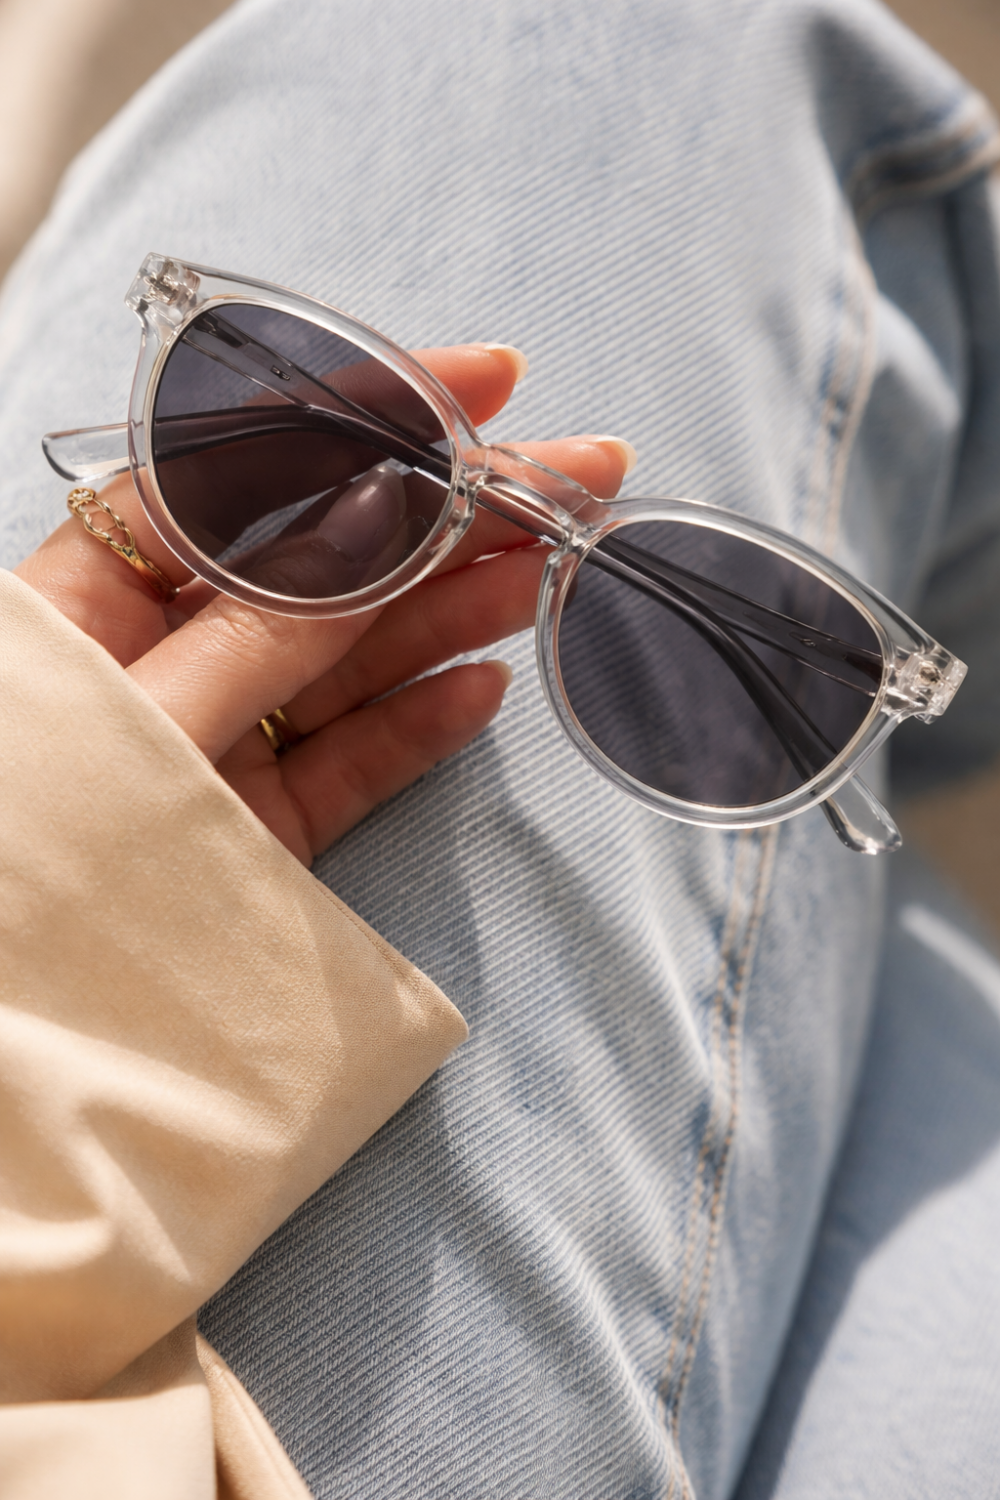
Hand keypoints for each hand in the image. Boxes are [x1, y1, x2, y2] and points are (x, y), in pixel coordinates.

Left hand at [17, 345, 632, 862]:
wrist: (15, 1029)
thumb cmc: (31, 853)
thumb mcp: (145, 720)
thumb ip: (263, 628)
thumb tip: (380, 513)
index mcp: (91, 598)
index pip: (242, 472)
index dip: (367, 417)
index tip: (484, 382)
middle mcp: (163, 656)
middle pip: (324, 561)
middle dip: (449, 514)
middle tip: (572, 475)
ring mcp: (218, 742)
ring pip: (351, 659)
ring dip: (454, 610)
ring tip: (549, 567)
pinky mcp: (258, 828)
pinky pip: (349, 764)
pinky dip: (418, 729)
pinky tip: (485, 687)